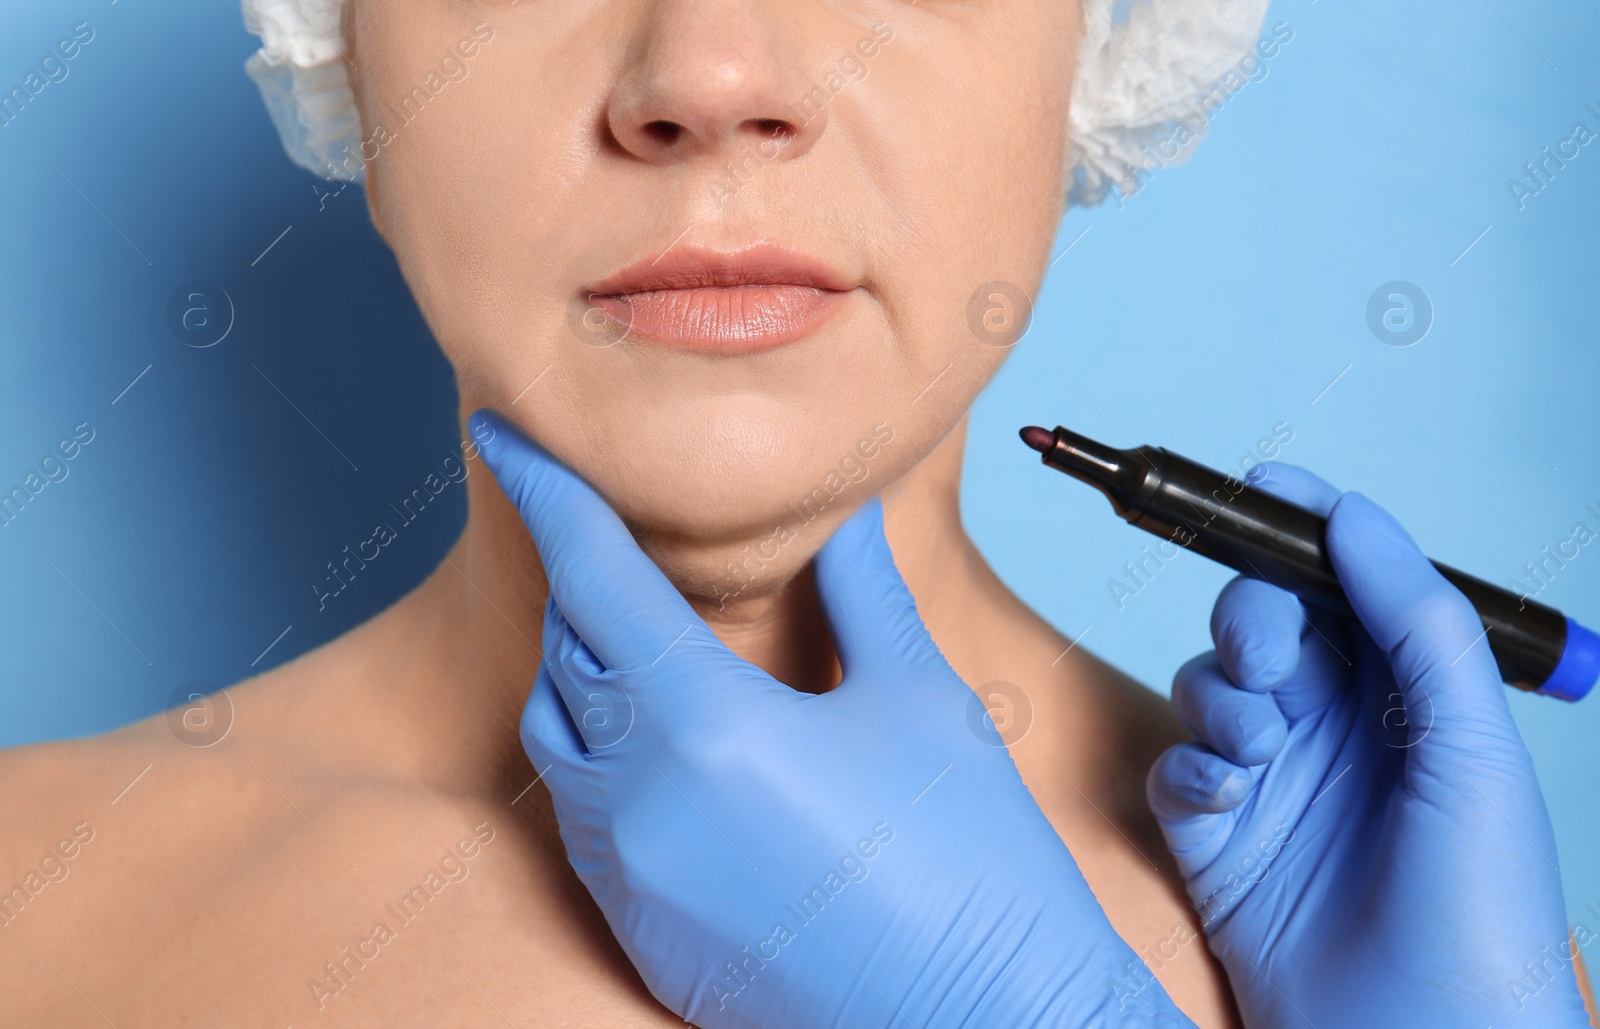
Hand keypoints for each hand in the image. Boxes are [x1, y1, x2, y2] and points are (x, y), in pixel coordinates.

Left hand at [475, 409, 1195, 1028]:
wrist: (987, 1021)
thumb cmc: (968, 859)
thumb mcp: (916, 699)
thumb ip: (860, 590)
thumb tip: (842, 510)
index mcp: (709, 726)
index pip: (592, 577)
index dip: (544, 493)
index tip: (502, 435)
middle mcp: (643, 802)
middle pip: (565, 651)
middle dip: (579, 579)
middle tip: (605, 528)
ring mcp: (631, 879)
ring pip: (557, 738)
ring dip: (582, 669)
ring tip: (638, 631)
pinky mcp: (639, 935)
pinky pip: (581, 818)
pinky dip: (599, 755)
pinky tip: (663, 738)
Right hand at [1147, 463, 1588, 1027]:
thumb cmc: (1481, 905)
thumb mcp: (1472, 744)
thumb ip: (1416, 619)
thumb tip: (1354, 513)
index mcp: (1407, 697)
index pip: (1346, 585)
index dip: (1304, 528)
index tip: (1266, 484)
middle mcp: (1336, 728)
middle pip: (1264, 622)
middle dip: (1251, 617)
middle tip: (1266, 652)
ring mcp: (1271, 779)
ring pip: (1208, 685)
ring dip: (1224, 700)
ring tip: (1260, 751)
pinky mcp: (1214, 834)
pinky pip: (1175, 764)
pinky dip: (1192, 767)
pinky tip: (1228, 799)